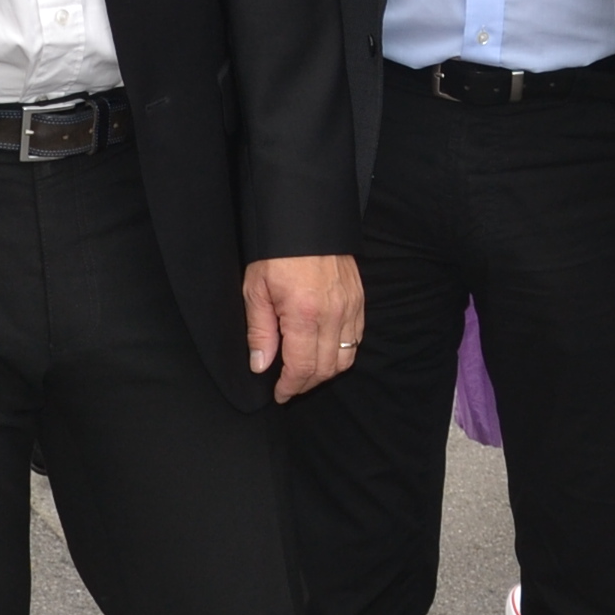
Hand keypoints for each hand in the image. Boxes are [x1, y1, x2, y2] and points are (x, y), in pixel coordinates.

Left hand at [244, 255, 363, 398]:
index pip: (302, 368)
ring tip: (306, 372)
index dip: (290, 387)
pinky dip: (343, 352)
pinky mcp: (359, 300)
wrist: (307, 220)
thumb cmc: (277, 253)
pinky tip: (325, 350)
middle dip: (306, 384)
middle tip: (289, 386)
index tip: (280, 394)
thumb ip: (260, 331)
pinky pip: (357, 339)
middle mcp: (333, 315)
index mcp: (304, 314)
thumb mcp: (256, 290)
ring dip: (326, 372)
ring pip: (346, 358)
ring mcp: (350, 307)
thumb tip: (261, 365)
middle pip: (326, 368)